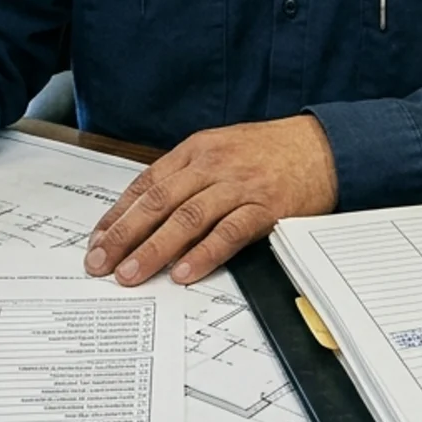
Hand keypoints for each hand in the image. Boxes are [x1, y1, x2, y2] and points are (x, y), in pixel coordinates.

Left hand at [85, 114, 337, 286]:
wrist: (323, 146)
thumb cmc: (271, 152)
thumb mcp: (223, 150)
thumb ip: (189, 176)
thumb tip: (149, 213)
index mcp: (197, 150)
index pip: (146, 184)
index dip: (118, 214)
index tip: (97, 240)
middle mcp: (213, 165)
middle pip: (158, 202)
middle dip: (124, 235)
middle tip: (100, 263)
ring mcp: (239, 185)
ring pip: (186, 219)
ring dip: (154, 249)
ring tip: (130, 274)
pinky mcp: (265, 206)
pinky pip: (228, 233)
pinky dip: (204, 254)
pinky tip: (183, 272)